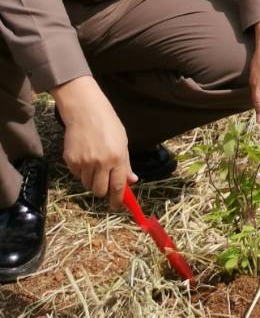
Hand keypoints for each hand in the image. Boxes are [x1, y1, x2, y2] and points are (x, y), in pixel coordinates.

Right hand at [54, 76, 133, 207]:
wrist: (85, 111)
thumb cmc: (108, 124)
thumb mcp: (123, 142)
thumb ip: (126, 164)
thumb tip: (132, 181)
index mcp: (117, 157)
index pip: (118, 187)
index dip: (118, 200)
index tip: (118, 206)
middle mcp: (100, 162)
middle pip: (100, 191)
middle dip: (103, 190)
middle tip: (105, 181)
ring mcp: (84, 162)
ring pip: (87, 184)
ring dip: (92, 180)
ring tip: (95, 163)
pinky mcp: (71, 161)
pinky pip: (77, 175)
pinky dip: (82, 172)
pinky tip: (85, 157)